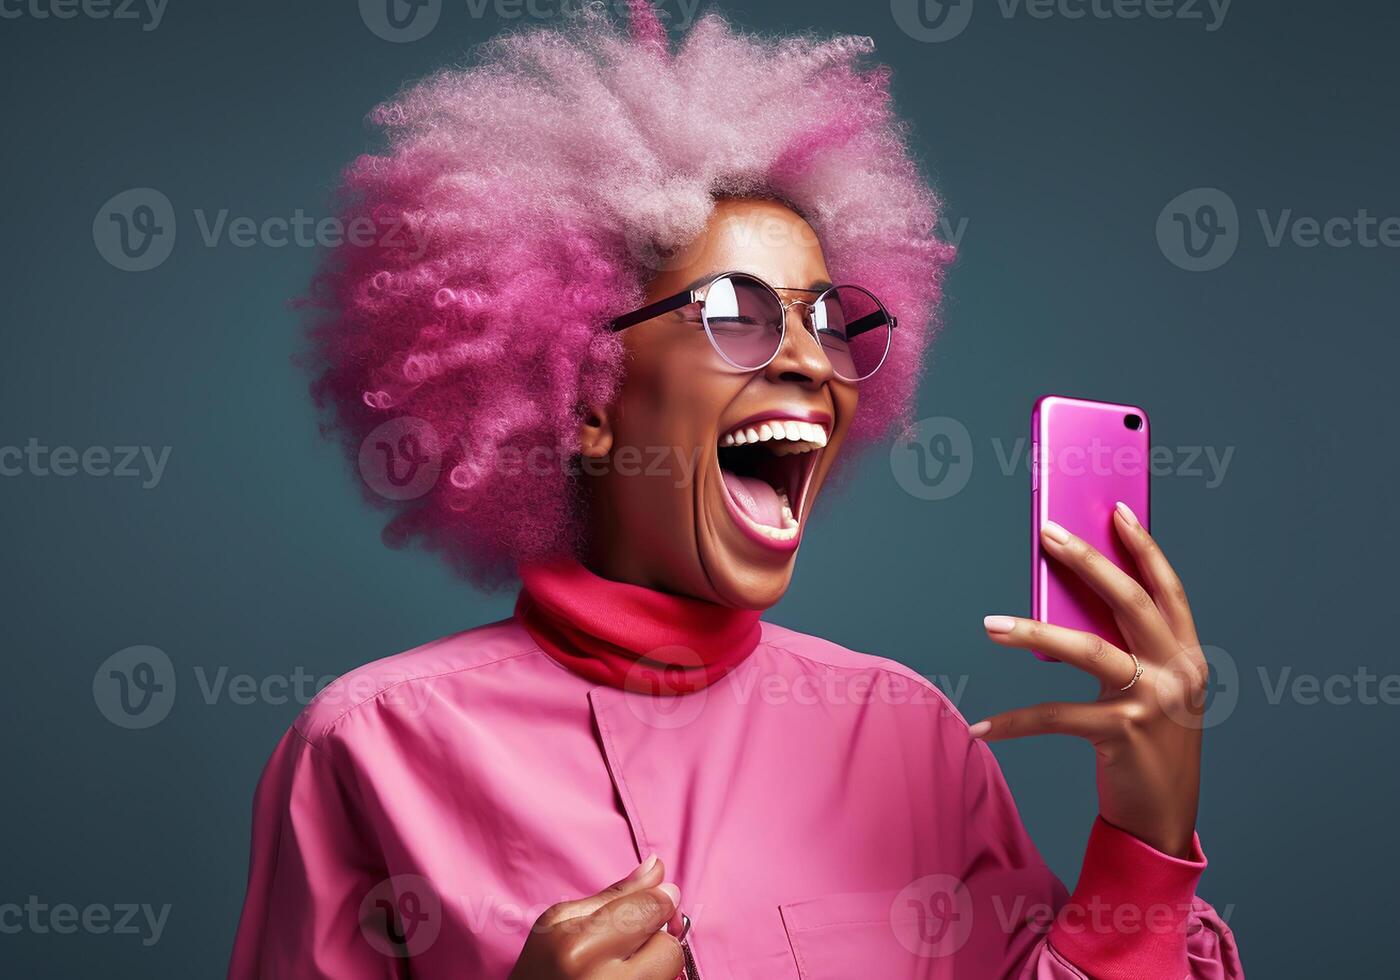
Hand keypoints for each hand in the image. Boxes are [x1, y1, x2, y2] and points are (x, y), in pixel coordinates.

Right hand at [508, 855, 684, 978]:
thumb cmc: (539, 971)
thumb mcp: (560, 923)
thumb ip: (613, 896)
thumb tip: (657, 867)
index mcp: (578, 945)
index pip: (650, 910)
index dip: (660, 902)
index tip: (658, 900)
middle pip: (668, 948)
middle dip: (656, 941)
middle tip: (632, 945)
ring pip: (670, 974)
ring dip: (656, 966)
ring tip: (624, 967)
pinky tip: (623, 978)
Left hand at [969, 503, 1207, 856]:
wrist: (1163, 819)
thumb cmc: (1148, 746)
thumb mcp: (1150, 692)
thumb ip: (1125, 650)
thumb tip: (1067, 602)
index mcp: (1188, 655)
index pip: (1167, 589)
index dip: (1143, 547)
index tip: (1117, 510)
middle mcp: (1178, 672)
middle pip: (1129, 601)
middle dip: (1087, 560)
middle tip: (1047, 532)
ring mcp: (1153, 702)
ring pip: (1088, 649)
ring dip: (1034, 631)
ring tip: (991, 624)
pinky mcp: (1122, 734)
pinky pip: (1056, 717)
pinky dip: (1014, 723)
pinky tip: (981, 728)